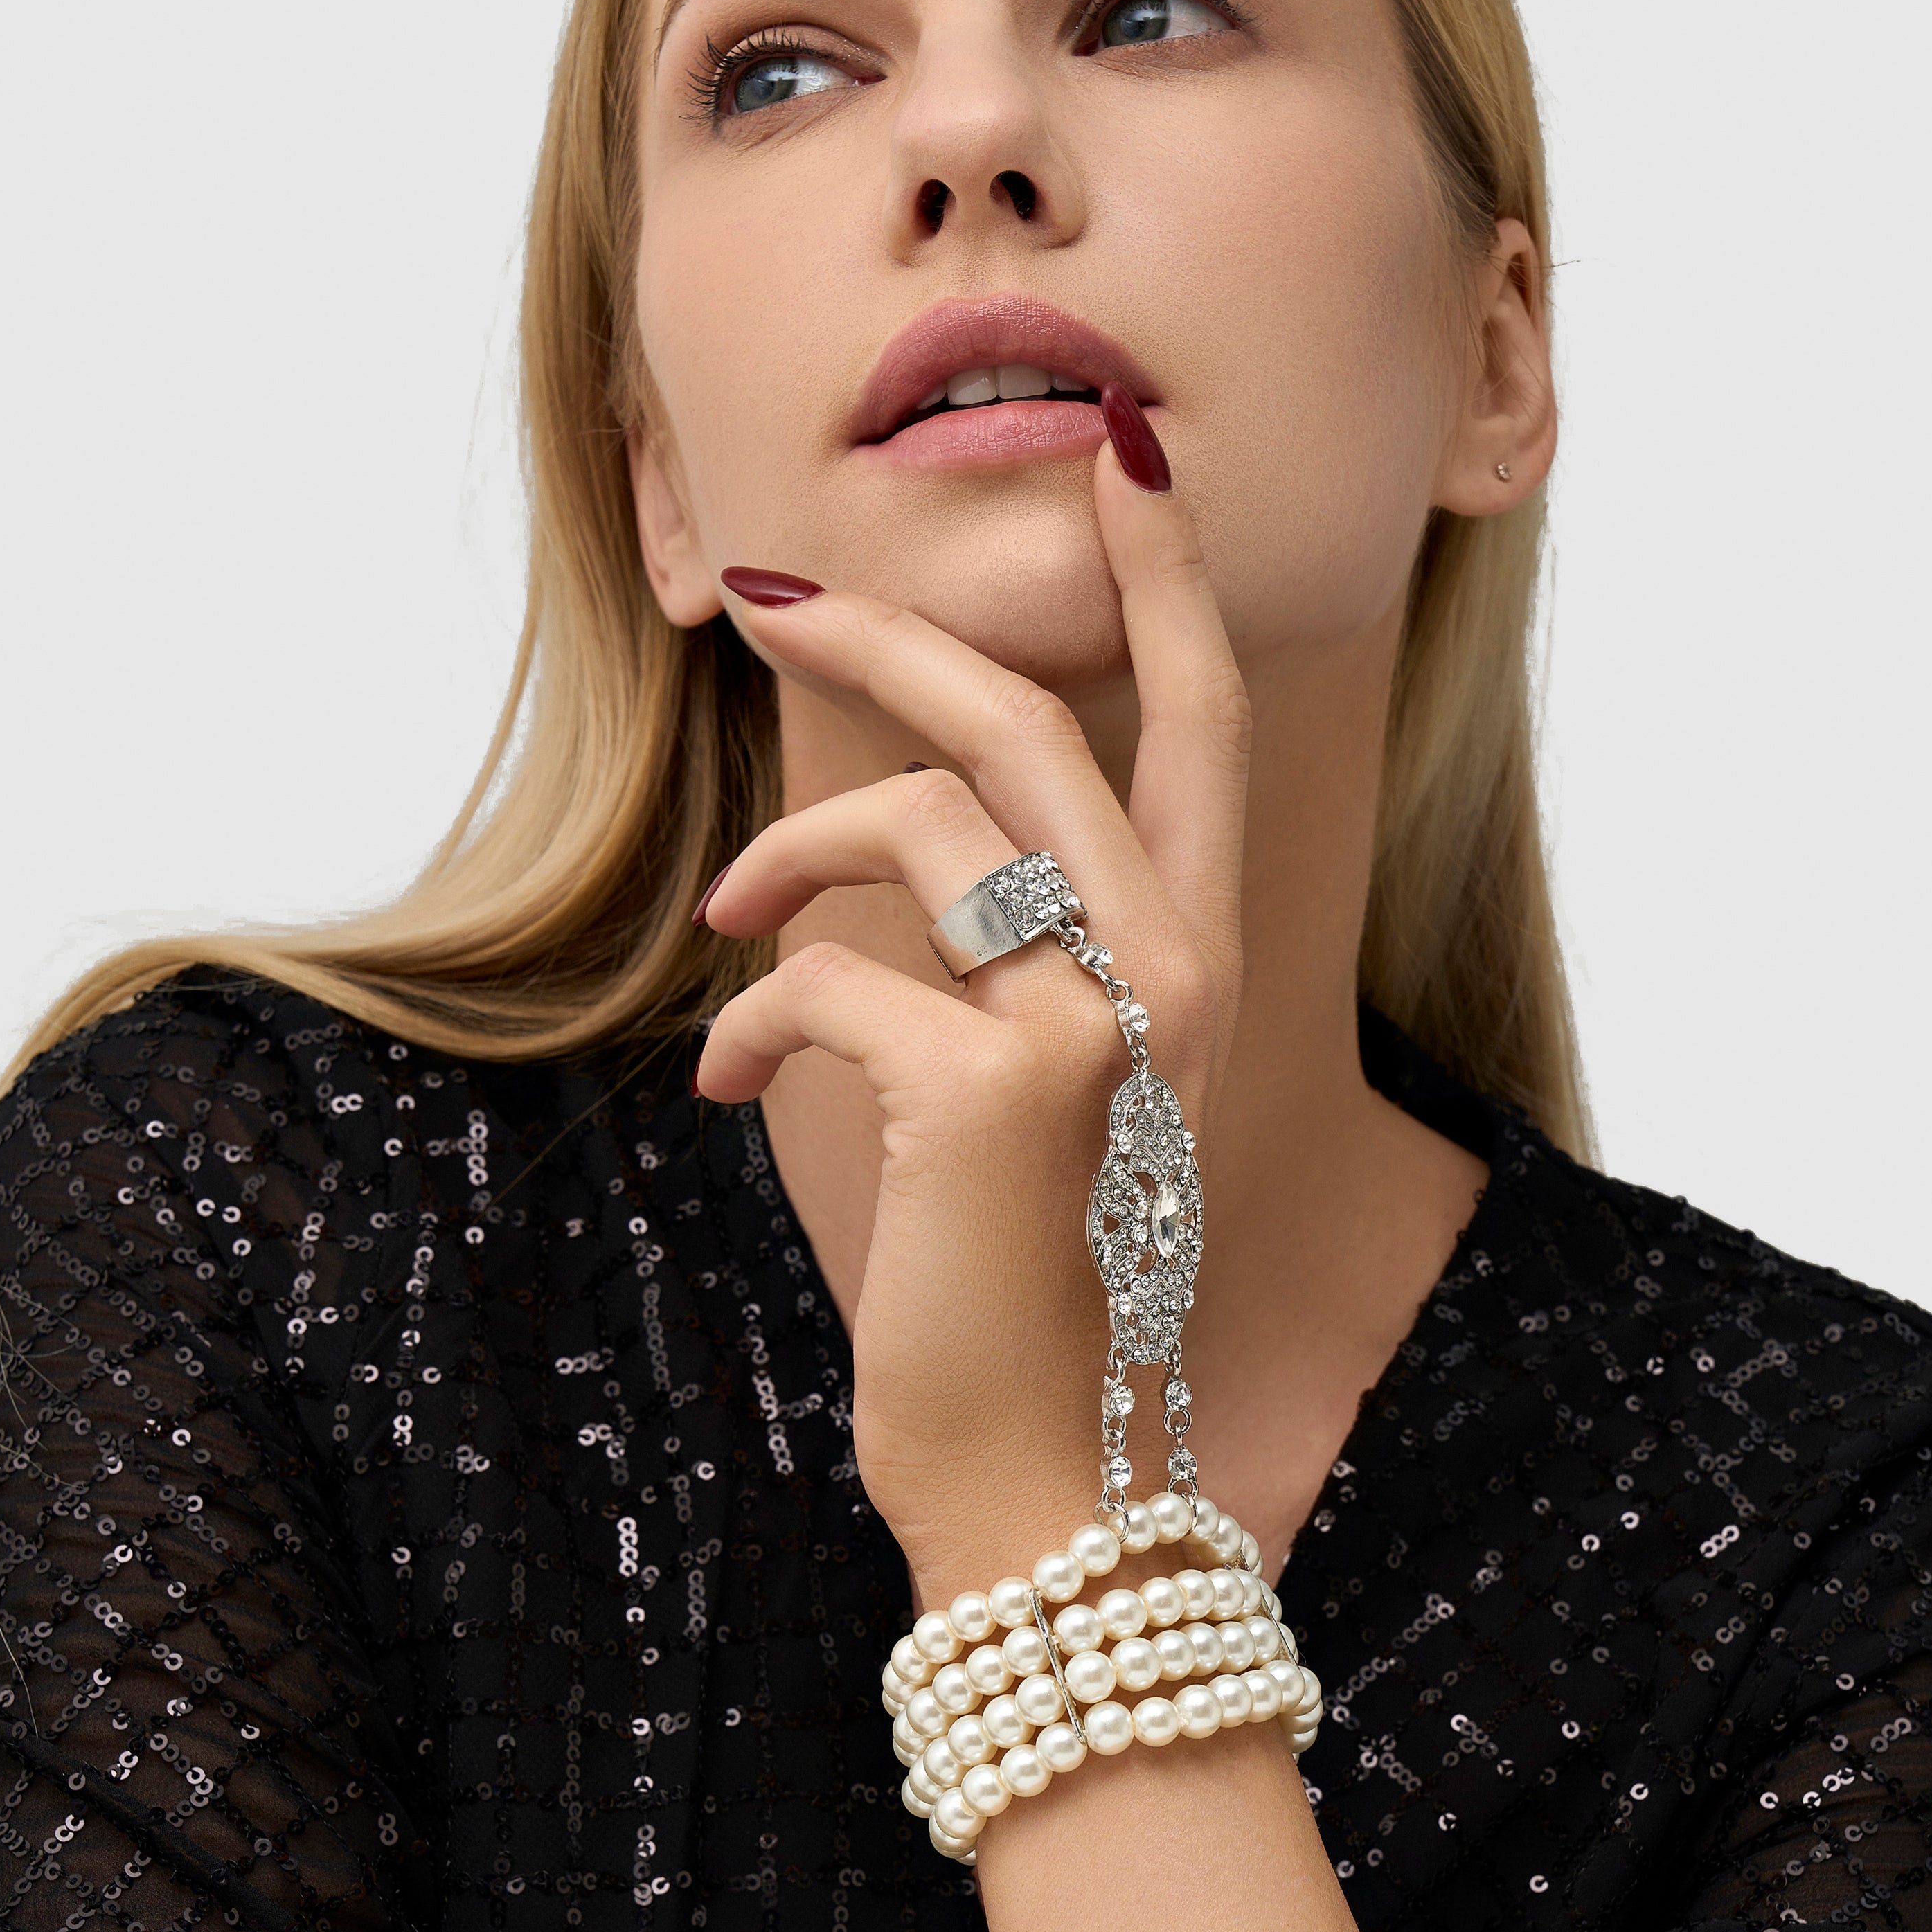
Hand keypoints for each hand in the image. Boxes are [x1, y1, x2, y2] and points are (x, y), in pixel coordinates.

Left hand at [694, 435, 1250, 1608]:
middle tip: (770, 591)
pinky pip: (824, 979)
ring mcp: (1097, 1021)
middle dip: (886, 632)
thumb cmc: (1032, 1272)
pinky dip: (749, 1022)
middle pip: (1023, 720)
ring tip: (727, 931)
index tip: (1125, 458)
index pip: (1205, 720)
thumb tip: (898, 829)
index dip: (1166, 578)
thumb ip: (1027, 947)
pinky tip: (734, 1087)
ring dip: (781, 863)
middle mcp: (1176, 966)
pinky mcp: (995, 1086)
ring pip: (909, 826)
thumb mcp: (1064, 1084)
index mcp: (1199, 955)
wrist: (1043, 1473)